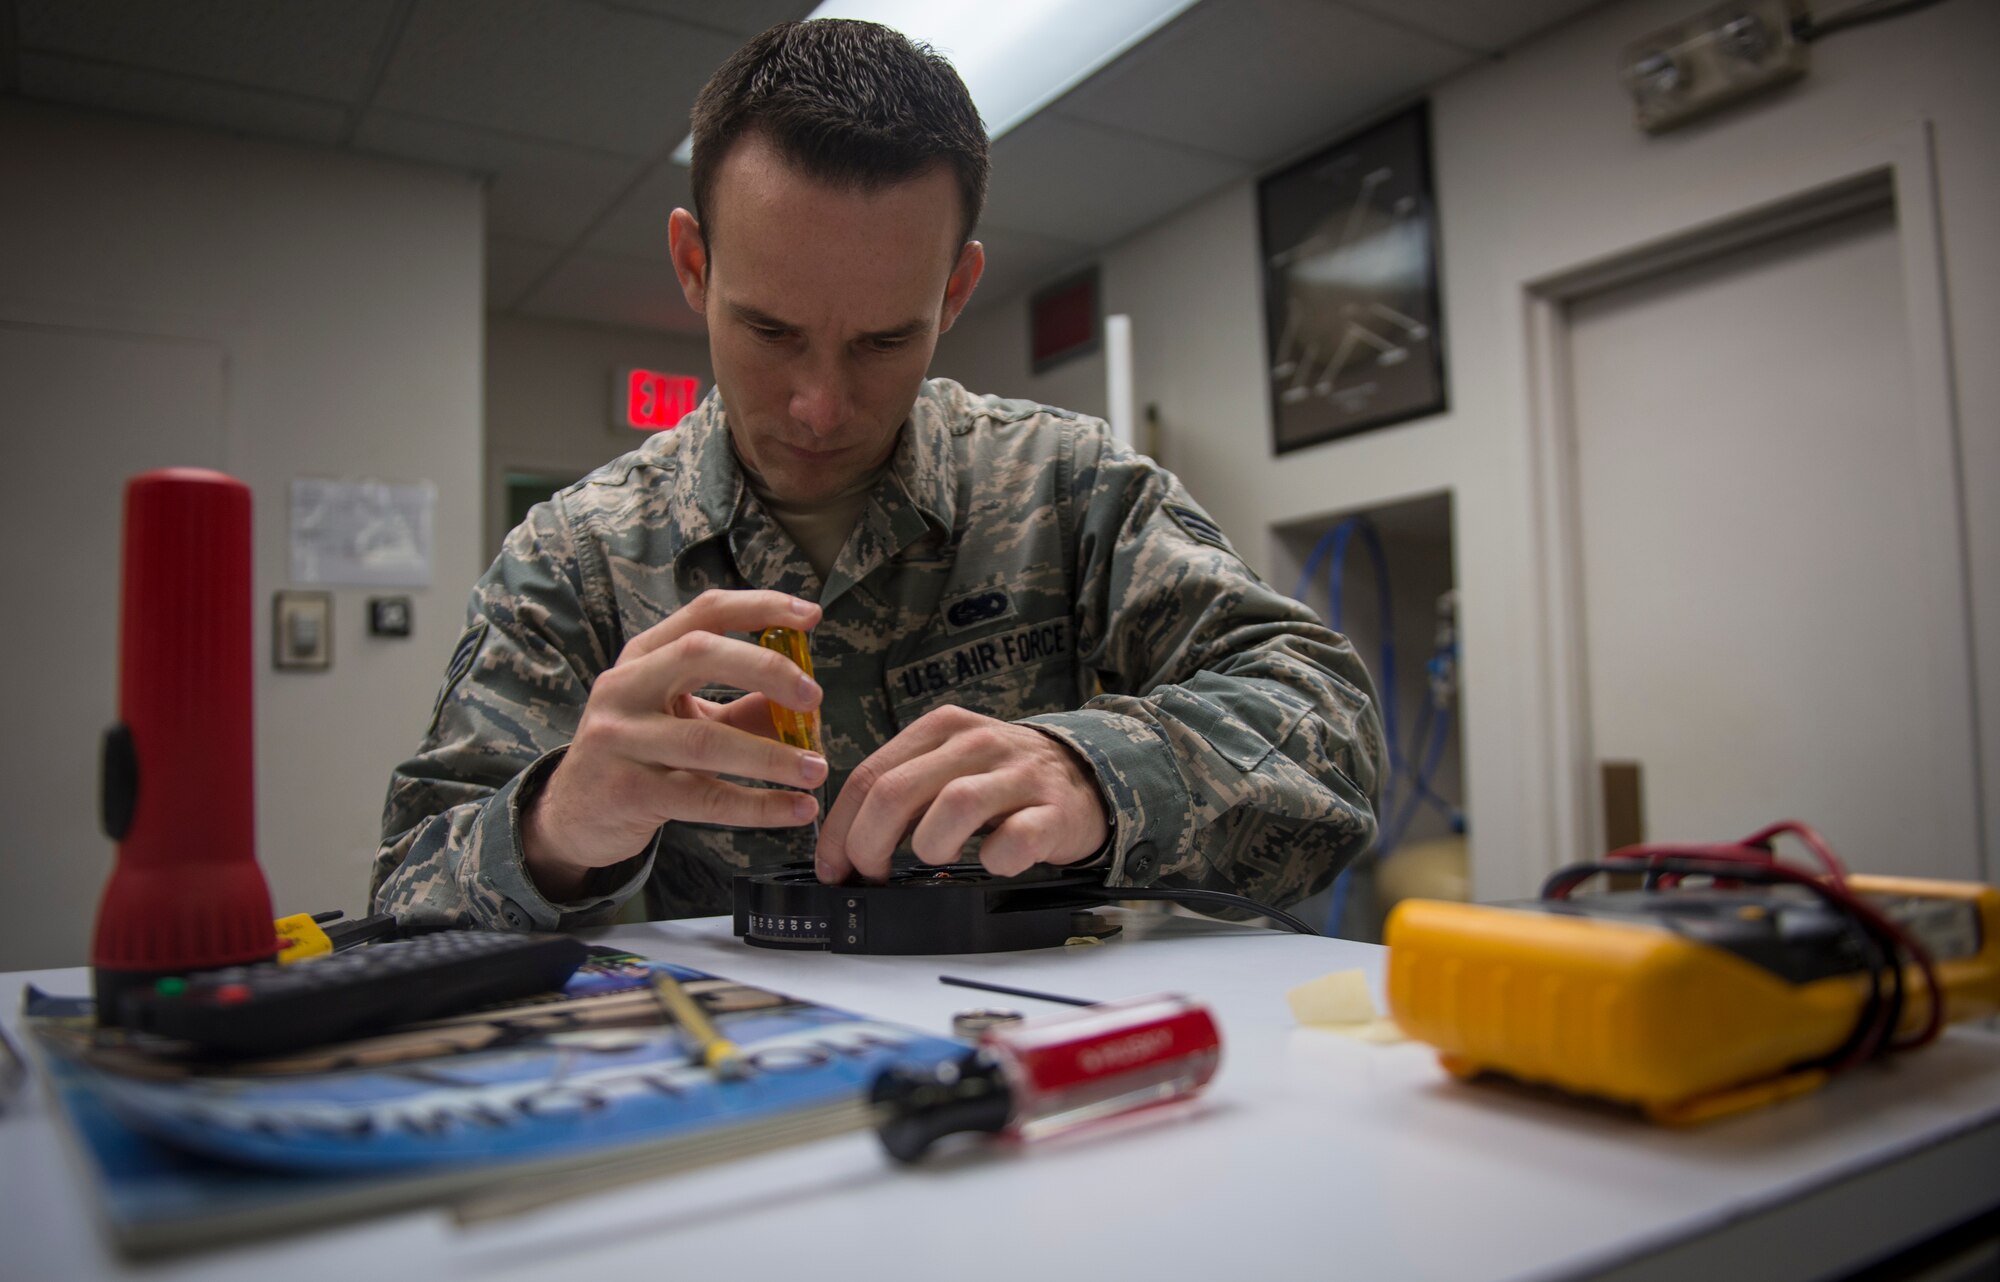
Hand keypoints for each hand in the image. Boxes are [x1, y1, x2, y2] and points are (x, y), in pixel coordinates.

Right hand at [523, 590, 829, 900]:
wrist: (573, 815)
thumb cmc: (641, 754)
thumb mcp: (683, 718)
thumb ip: (740, 707)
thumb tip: (807, 705)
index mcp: (643, 656)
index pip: (704, 612)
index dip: (759, 607)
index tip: (810, 616)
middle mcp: (624, 687)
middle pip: (698, 655)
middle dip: (764, 669)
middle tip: (814, 697)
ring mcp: (620, 739)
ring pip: (705, 740)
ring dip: (771, 756)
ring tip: (818, 770)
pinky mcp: (627, 792)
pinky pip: (704, 798)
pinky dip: (758, 805)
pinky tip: (797, 809)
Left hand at [816, 706, 1108, 883]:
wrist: (1086, 776)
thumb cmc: (1002, 779)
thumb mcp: (949, 764)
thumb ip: (904, 788)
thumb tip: (846, 842)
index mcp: (941, 728)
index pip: (869, 775)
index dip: (840, 829)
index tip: (832, 867)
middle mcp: (976, 743)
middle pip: (897, 791)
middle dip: (869, 845)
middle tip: (872, 876)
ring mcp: (1018, 774)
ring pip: (953, 806)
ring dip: (932, 846)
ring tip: (940, 857)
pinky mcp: (1054, 810)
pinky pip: (1014, 839)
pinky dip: (996, 860)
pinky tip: (996, 860)